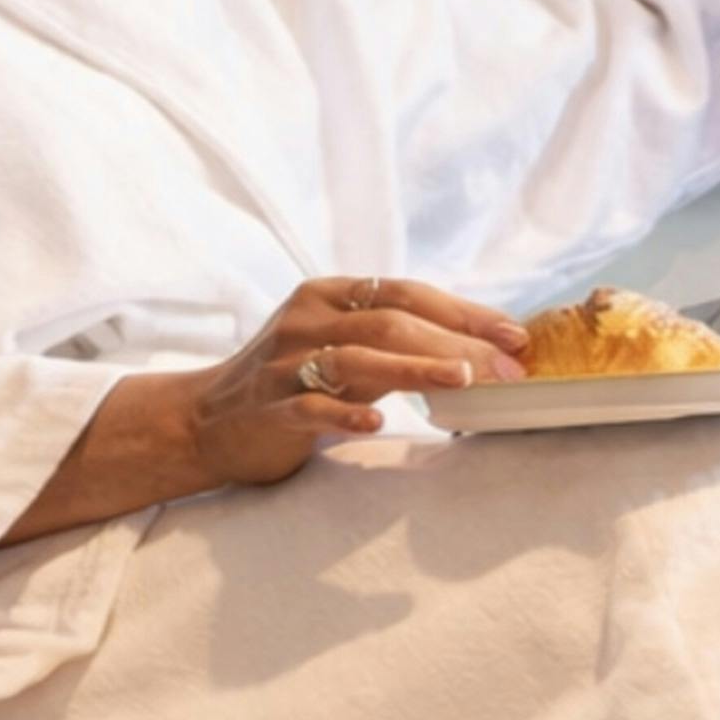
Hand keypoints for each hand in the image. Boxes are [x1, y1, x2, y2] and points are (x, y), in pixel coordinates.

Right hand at [178, 277, 530, 486]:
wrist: (205, 421)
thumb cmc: (290, 381)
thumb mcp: (341, 348)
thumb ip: (394, 342)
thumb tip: (478, 348)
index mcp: (328, 296)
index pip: (407, 294)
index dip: (464, 312)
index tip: (514, 335)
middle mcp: (306, 320)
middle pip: (390, 323)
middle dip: (456, 344)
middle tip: (507, 368)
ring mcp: (284, 363)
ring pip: (355, 358)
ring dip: (413, 369)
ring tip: (461, 380)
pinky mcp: (268, 407)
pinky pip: (309, 408)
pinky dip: (344, 415)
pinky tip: (375, 426)